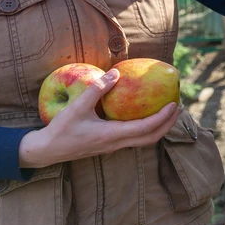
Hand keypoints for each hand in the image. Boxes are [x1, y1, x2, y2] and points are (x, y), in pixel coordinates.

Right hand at [18, 68, 179, 168]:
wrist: (46, 151)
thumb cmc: (60, 129)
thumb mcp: (76, 107)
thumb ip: (96, 89)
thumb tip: (115, 73)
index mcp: (111, 135)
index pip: (145, 129)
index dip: (162, 117)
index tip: (174, 104)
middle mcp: (116, 144)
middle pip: (151, 138)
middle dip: (167, 124)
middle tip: (178, 107)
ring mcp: (113, 146)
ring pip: (144, 140)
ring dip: (158, 127)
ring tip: (167, 110)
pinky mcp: (109, 145)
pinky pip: (135, 138)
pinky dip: (146, 128)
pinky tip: (145, 114)